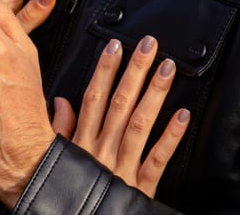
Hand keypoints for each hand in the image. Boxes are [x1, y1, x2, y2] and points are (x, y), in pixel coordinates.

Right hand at [51, 37, 189, 196]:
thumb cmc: (65, 194)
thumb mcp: (56, 160)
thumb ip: (59, 131)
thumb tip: (60, 101)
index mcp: (82, 143)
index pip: (93, 99)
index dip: (105, 71)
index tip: (115, 46)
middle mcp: (101, 151)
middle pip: (119, 104)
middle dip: (133, 72)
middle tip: (148, 45)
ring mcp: (121, 168)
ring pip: (139, 125)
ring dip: (154, 94)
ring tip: (167, 69)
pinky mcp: (139, 189)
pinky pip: (157, 161)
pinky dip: (171, 138)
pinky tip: (183, 116)